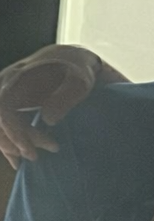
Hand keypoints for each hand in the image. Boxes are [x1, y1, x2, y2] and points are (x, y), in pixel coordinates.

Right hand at [0, 45, 102, 166]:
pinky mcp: (11, 104)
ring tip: (31, 161)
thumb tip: (48, 120)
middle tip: (39, 157)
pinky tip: (19, 159)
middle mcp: (4, 87)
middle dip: (16, 143)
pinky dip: (10, 143)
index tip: (32, 152)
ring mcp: (5, 95)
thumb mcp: (80, 80)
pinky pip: (4, 126)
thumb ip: (66, 97)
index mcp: (16, 79)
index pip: (3, 110)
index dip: (15, 134)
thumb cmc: (77, 69)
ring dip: (10, 146)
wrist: (71, 59)